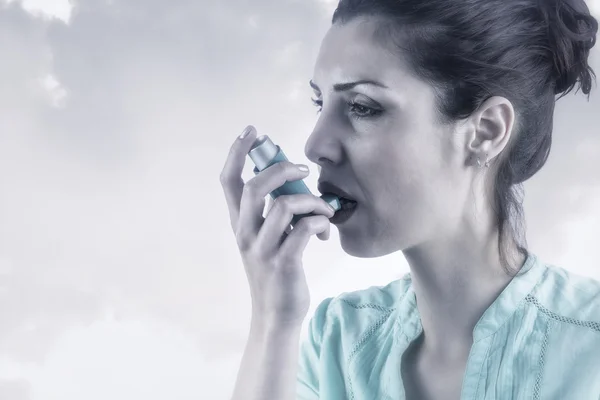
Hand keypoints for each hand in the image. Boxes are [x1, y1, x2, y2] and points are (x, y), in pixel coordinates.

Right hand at [220, 126, 334, 325]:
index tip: (251, 131)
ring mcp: (263, 250)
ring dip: (311, 201)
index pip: (229, 181)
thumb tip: (291, 183)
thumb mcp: (266, 239)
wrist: (275, 315)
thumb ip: (271, 212)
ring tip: (324, 209)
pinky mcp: (284, 263)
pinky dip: (319, 223)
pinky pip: (303, 230)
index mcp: (240, 224)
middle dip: (280, 169)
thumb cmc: (276, 271)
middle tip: (302, 169)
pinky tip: (324, 230)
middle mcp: (246, 234)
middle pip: (254, 188)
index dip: (236, 152)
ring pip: (284, 206)